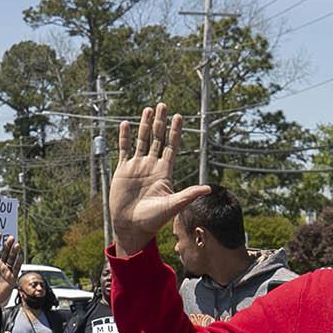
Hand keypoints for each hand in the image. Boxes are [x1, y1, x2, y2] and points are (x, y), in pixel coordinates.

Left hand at [0, 234, 23, 307]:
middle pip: (5, 252)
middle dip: (8, 245)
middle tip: (10, 237)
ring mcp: (6, 271)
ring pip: (11, 259)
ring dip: (14, 252)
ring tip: (17, 244)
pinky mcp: (11, 278)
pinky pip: (16, 269)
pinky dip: (18, 262)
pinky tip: (20, 256)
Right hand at [109, 104, 209, 257]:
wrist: (131, 227)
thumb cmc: (153, 220)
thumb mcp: (172, 206)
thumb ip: (188, 195)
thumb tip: (209, 189)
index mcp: (164, 172)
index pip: (172, 147)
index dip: (175, 132)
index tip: (179, 117)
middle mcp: (152, 166)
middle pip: (158, 139)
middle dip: (161, 122)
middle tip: (163, 104)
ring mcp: (137, 166)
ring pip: (142, 140)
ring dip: (145, 125)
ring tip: (148, 109)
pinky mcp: (123, 170)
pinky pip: (124, 149)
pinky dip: (125, 136)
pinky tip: (126, 123)